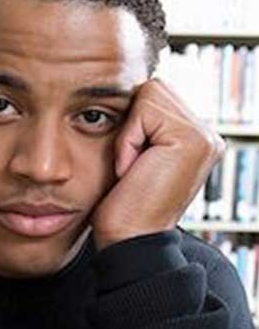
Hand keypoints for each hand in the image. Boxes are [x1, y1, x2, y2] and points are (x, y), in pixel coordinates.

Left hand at [91, 79, 225, 250]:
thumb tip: (133, 88)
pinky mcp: (192, 139)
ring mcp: (205, 136)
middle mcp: (207, 135)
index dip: (130, 122)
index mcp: (195, 138)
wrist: (127, 239)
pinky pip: (143, 109)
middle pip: (153, 88)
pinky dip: (128, 139)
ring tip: (134, 167)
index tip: (131, 163)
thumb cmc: (121, 204)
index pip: (154, 96)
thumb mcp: (134, 157)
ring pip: (149, 92)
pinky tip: (133, 169)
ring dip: (129, 132)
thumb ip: (144, 126)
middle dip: (131, 123)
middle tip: (132, 165)